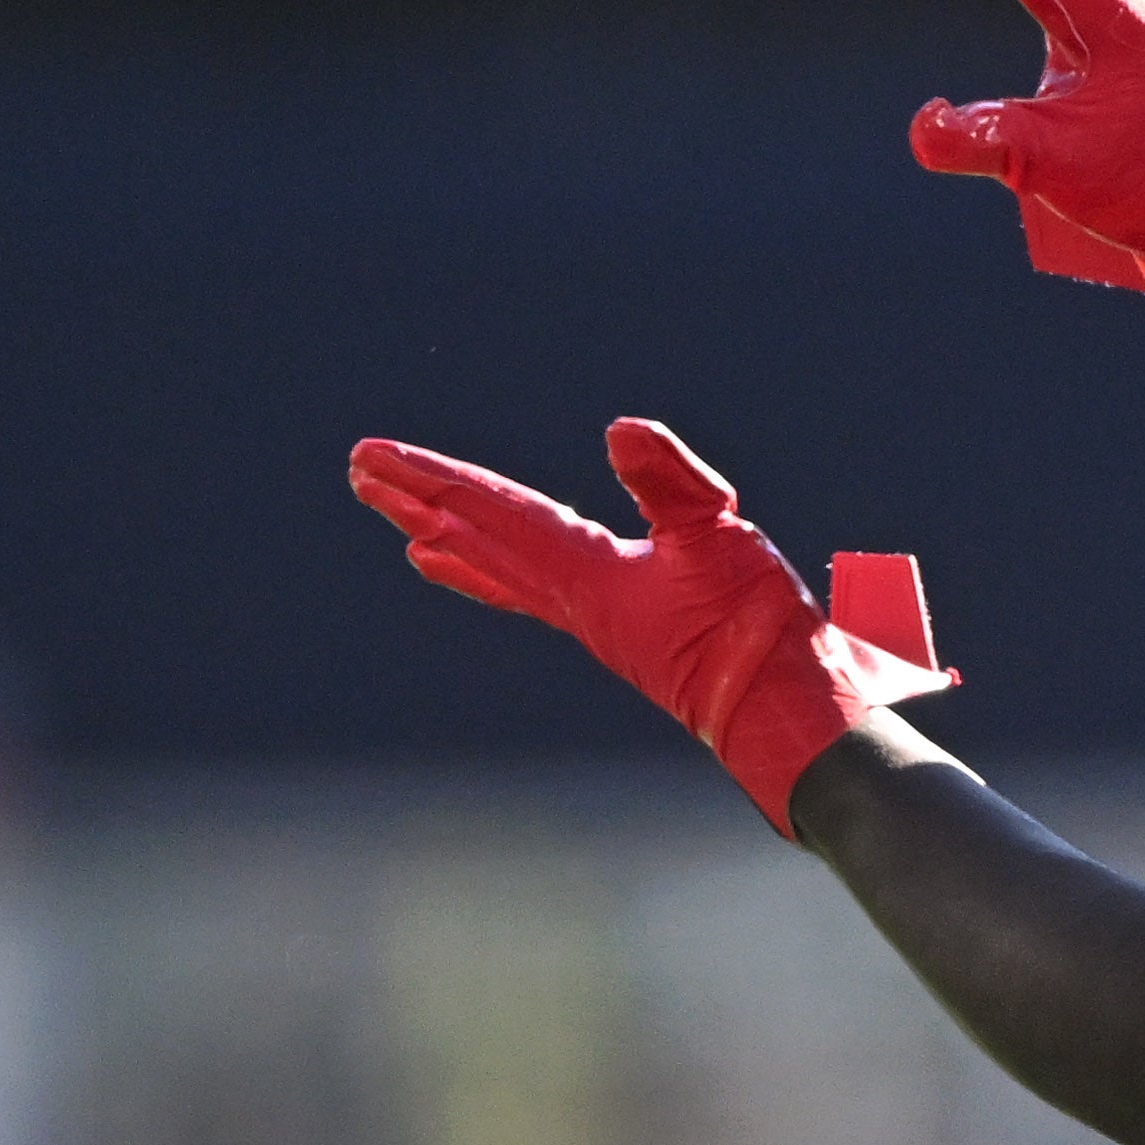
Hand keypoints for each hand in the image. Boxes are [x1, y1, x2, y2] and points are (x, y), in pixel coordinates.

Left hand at [349, 419, 951, 833]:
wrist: (783, 715)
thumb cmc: (752, 632)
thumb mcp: (718, 539)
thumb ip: (671, 481)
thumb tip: (621, 428)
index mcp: (582, 575)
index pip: (493, 514)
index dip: (435, 480)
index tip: (373, 459)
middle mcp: (573, 600)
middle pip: (479, 542)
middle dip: (421, 504)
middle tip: (361, 474)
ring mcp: (595, 620)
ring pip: (505, 572)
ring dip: (457, 545)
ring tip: (413, 537)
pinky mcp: (625, 632)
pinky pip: (542, 595)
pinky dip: (508, 577)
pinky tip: (512, 576)